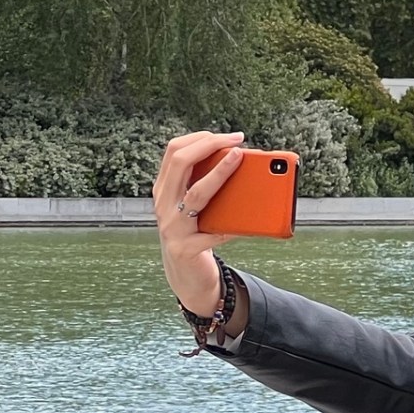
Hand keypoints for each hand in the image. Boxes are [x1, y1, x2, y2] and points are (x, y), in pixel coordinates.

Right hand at [154, 131, 244, 315]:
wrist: (187, 275)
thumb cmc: (199, 232)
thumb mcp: (199, 205)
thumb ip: (209, 184)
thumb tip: (245, 160)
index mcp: (165, 188)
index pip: (173, 151)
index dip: (201, 138)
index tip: (230, 136)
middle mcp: (163, 204)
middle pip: (180, 163)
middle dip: (209, 146)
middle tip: (238, 143)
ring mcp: (172, 227)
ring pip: (196, 194)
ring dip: (220, 173)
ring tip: (240, 160)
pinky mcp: (185, 249)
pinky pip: (213, 234)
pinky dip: (233, 226)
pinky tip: (249, 221)